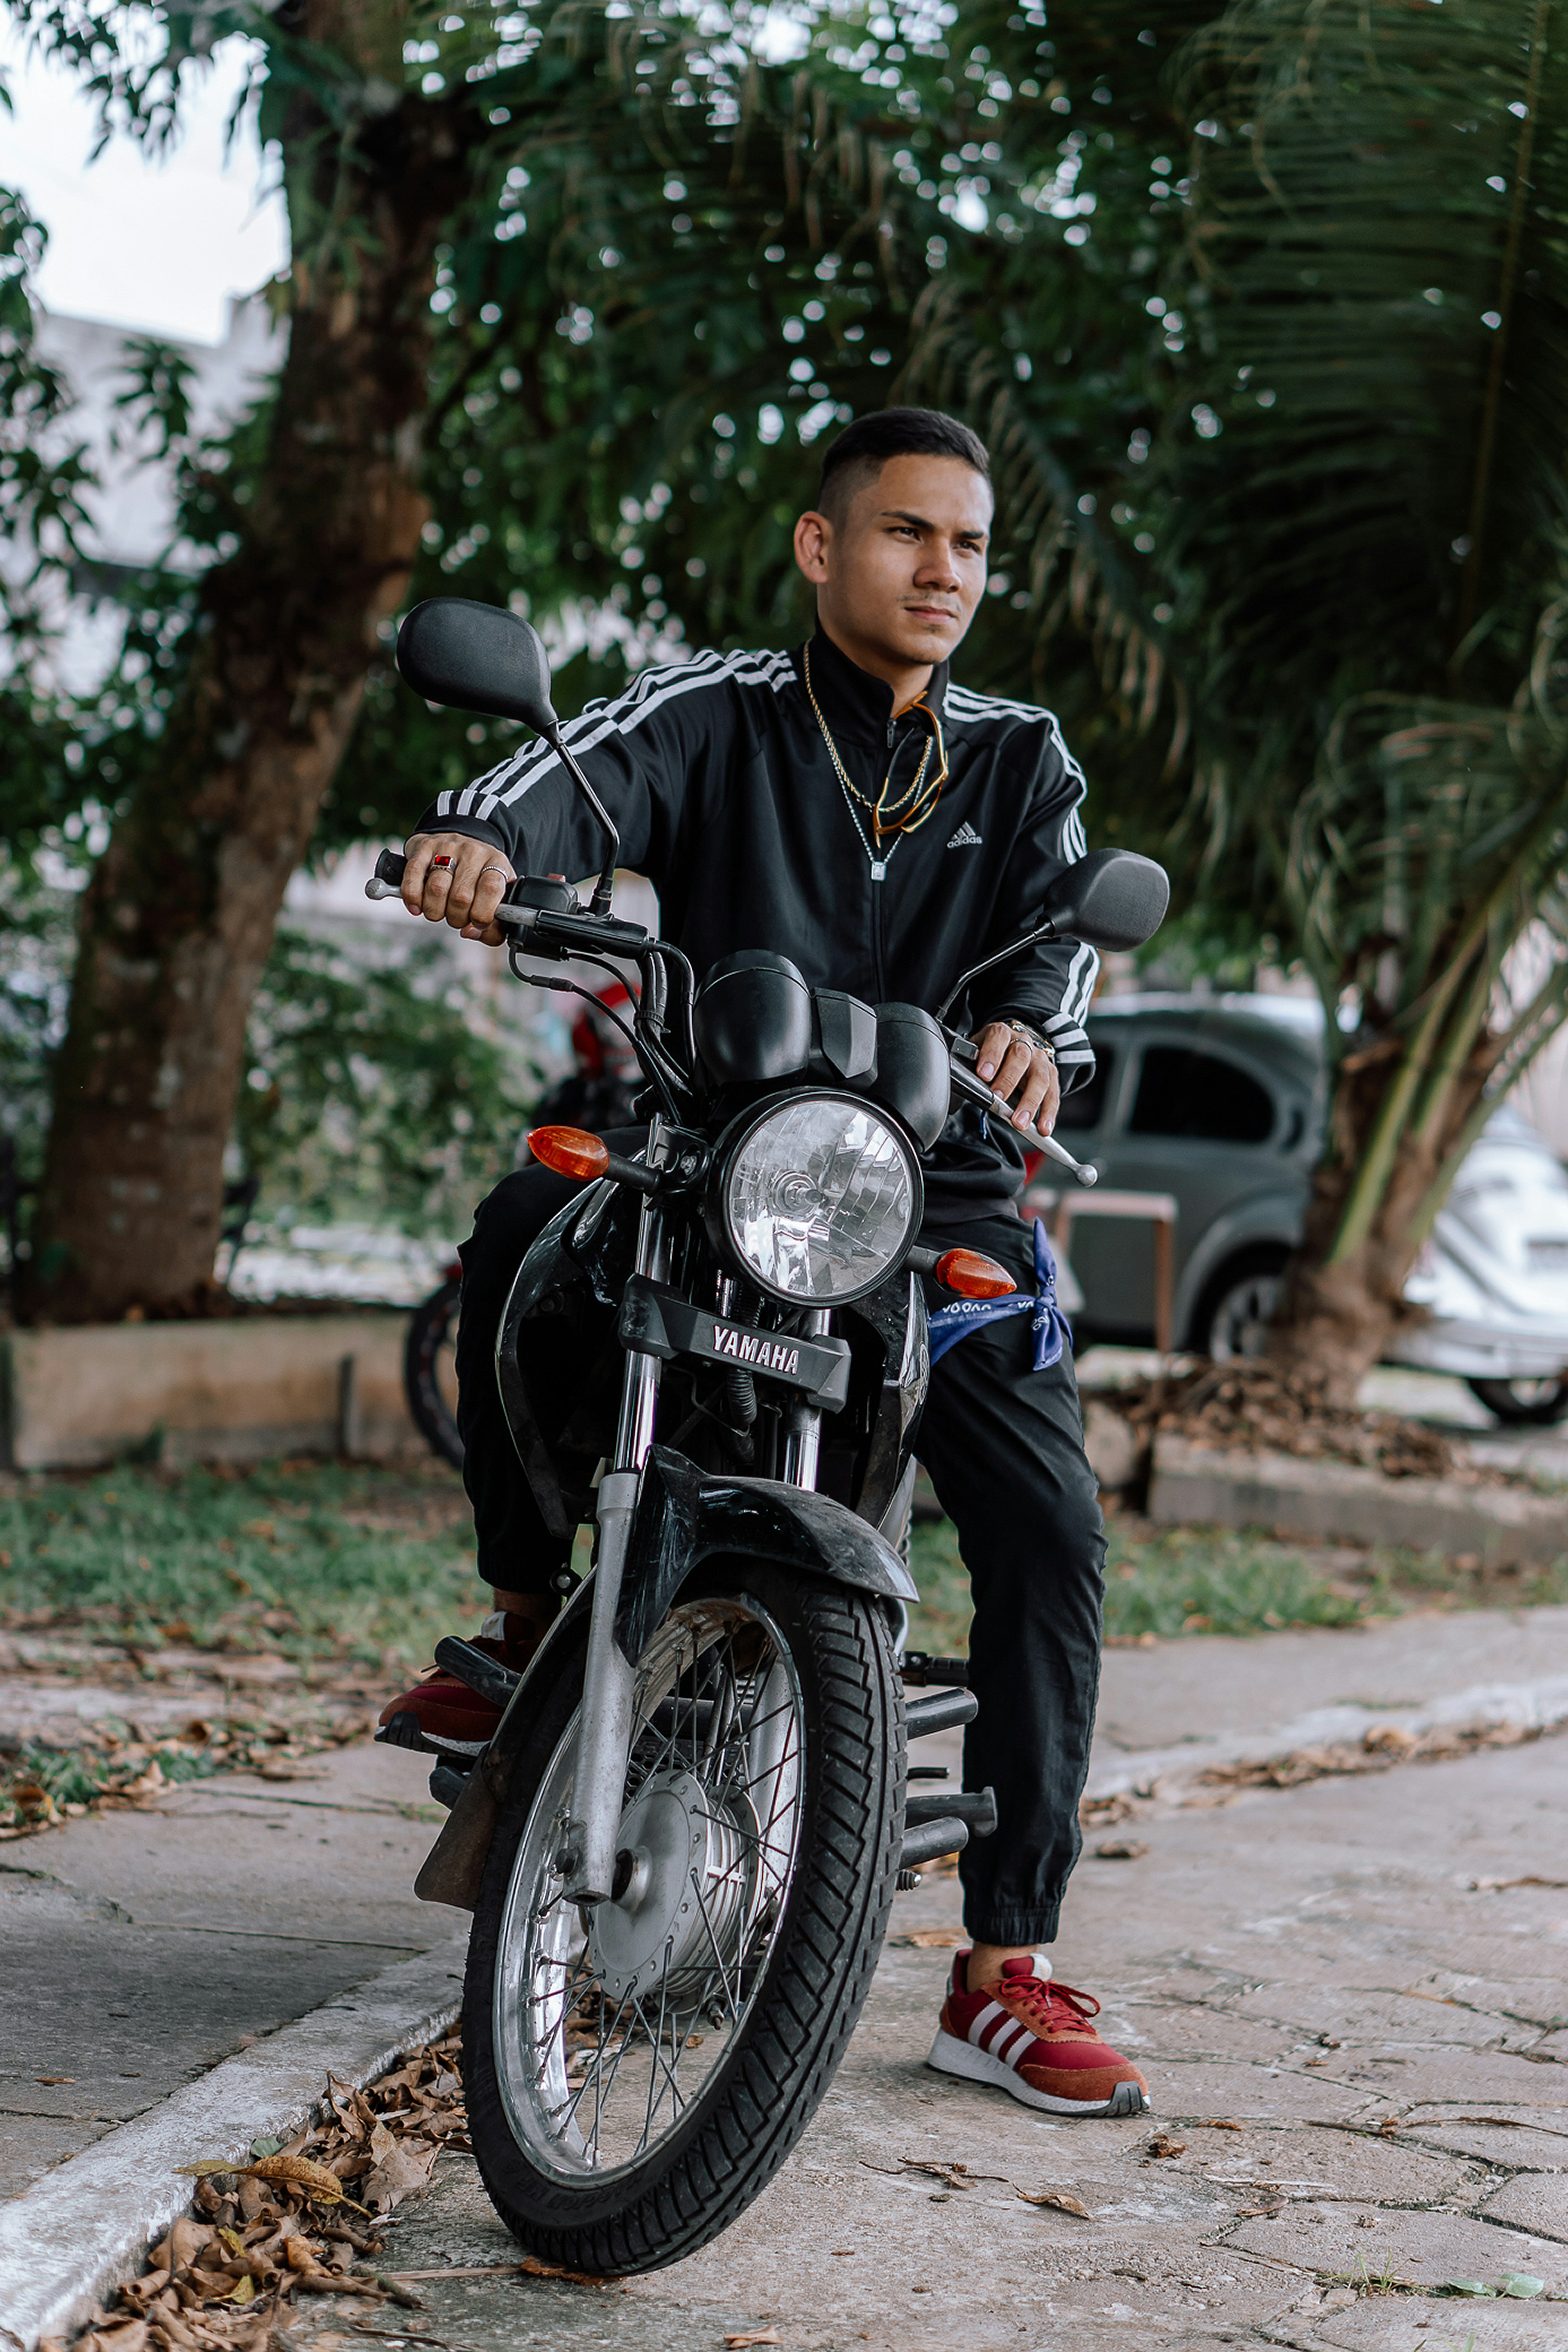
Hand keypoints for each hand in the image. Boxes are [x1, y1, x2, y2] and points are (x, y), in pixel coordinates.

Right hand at [401, 833, 515, 944]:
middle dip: (456, 918)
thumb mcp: (496, 899)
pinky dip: (413, 898)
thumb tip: (469, 932)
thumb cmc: (477, 879)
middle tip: (456, 917)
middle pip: (461, 896)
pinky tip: (417, 906)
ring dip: (434, 911)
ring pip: (437, 888)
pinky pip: (413, 876)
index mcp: (496, 863)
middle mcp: (473, 852)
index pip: (491, 888)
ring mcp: (448, 847)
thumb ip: (493, 927)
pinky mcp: (424, 847)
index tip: (476, 922)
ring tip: (439, 910)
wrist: (459, 845)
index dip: (482, 914)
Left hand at [974, 1021, 1059, 1136]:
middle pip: (1021, 1057)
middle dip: (1008, 1080)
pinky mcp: (1051, 1075)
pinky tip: (1043, 1127)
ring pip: (1040, 1077)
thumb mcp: (976, 1053)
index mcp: (1001, 1035)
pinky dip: (1048, 1112)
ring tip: (1020, 1122)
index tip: (983, 1074)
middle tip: (998, 1099)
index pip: (998, 1038)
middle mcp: (1024, 1043)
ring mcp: (1039, 1059)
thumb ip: (970, 1065)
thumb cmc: (991, 1056)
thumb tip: (963, 1086)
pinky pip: (1053, 1094)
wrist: (1013, 1048)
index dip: (991, 1055)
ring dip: (1030, 1102)